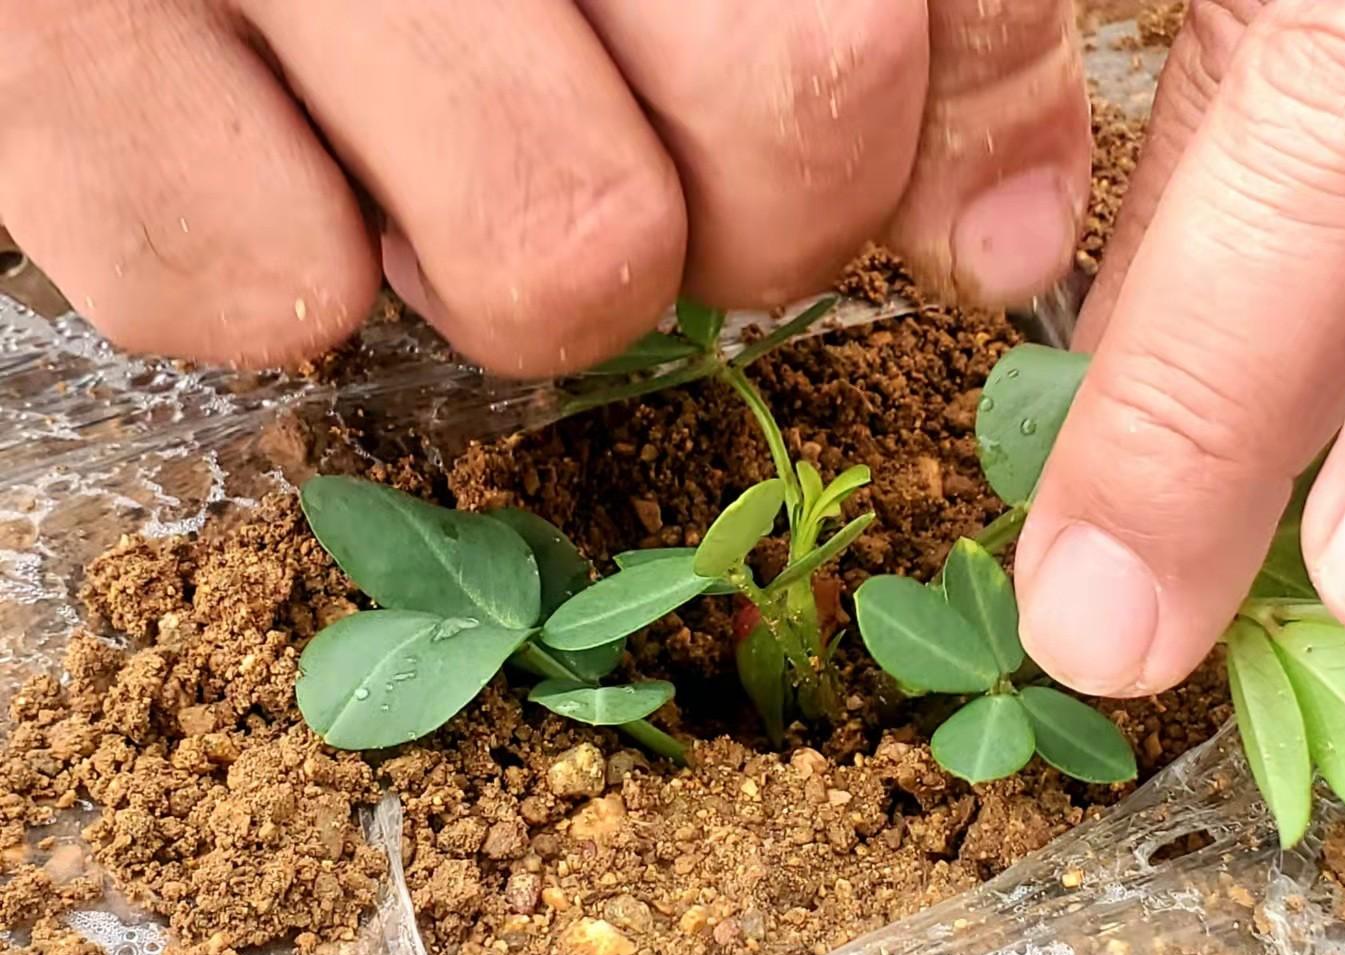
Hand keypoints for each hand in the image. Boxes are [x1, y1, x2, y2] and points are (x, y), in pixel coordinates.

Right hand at [0, 0, 1089, 373]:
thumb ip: (921, 10)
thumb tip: (1010, 247)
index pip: (927, 8)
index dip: (926, 129)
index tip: (864, 158)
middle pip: (789, 123)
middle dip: (750, 219)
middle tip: (637, 157)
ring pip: (556, 262)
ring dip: (516, 270)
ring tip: (432, 146)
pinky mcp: (48, 46)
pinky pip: (263, 297)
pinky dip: (281, 271)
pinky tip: (260, 138)